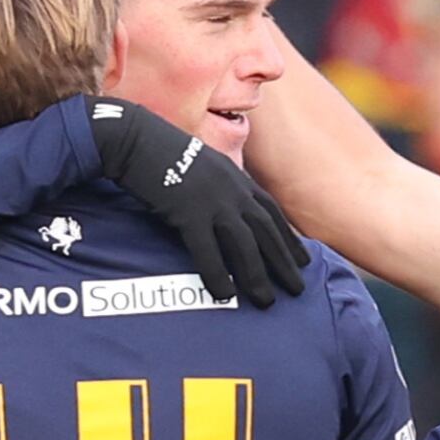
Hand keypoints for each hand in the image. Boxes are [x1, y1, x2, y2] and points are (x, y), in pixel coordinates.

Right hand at [88, 97, 306, 303]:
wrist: (135, 138)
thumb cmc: (165, 152)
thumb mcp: (205, 164)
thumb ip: (221, 186)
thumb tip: (229, 209)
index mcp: (237, 179)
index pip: (272, 214)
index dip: (289, 239)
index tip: (303, 261)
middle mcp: (232, 191)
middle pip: (266, 233)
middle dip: (284, 263)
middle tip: (298, 290)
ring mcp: (212, 202)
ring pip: (244, 245)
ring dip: (257, 276)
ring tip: (266, 302)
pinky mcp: (187, 213)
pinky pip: (207, 251)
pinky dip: (217, 274)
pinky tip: (225, 295)